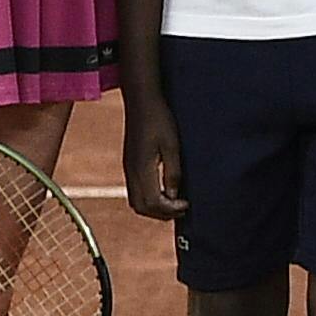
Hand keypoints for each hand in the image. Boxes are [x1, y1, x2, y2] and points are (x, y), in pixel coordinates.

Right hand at [123, 96, 189, 219]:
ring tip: (174, 204)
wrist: (141, 101)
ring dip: (154, 208)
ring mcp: (128, 168)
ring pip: (136, 202)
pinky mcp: (130, 164)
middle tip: (182, 209)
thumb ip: (173, 172)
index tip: (187, 204)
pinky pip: (135, 191)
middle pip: (142, 207)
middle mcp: (131, 172)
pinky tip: (164, 192)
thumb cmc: (159, 119)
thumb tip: (175, 196)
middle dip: (162, 214)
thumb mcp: (172, 145)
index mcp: (142, 168)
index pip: (153, 202)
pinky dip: (149, 199)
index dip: (170, 209)